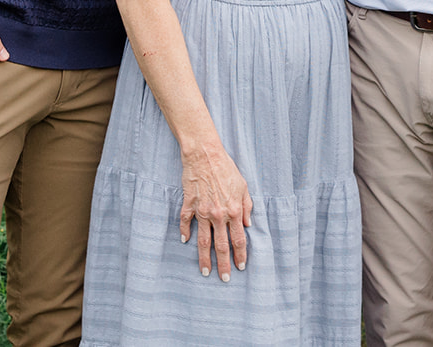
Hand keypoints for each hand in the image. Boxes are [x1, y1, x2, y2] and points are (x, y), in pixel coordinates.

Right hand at [179, 144, 252, 279]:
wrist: (205, 155)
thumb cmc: (226, 168)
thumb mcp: (244, 186)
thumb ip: (247, 207)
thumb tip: (247, 224)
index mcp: (234, 211)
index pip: (238, 239)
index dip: (240, 255)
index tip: (241, 266)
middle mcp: (219, 215)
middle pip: (221, 245)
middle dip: (224, 264)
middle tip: (224, 278)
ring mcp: (202, 211)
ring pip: (203, 241)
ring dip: (204, 258)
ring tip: (205, 271)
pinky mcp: (189, 204)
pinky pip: (186, 222)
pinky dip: (185, 232)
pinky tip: (185, 241)